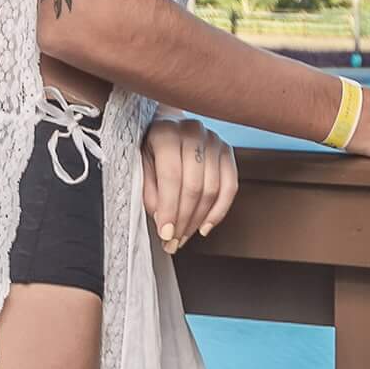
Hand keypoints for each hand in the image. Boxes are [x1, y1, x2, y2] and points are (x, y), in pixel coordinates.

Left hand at [141, 116, 236, 254]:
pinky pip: (230, 186)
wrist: (166, 127)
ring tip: (185, 236)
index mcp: (165, 131)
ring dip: (198, 220)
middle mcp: (193, 131)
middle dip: (183, 220)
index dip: (169, 208)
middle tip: (174, 241)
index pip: (171, 176)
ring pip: (212, 189)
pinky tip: (206, 226)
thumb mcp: (139, 165)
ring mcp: (213, 140)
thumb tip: (164, 219)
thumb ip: (149, 191)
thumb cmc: (149, 147)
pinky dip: (219, 211)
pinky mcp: (227, 150)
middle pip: (194, 186)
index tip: (165, 233)